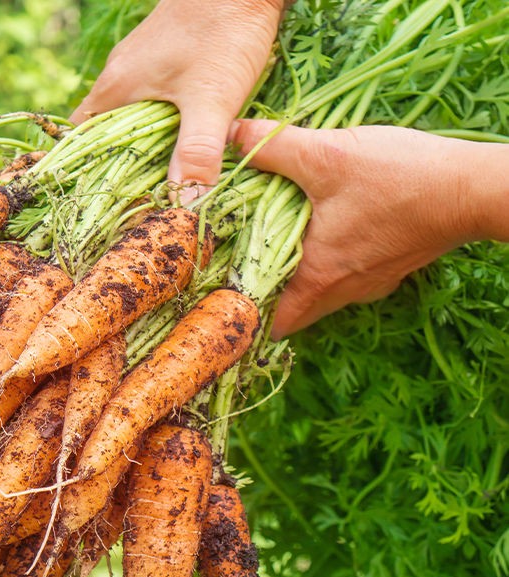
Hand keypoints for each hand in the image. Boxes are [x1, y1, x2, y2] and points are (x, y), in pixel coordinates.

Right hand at [71, 0, 283, 199]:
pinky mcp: (163, 57)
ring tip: (158, 181)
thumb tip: (183, 206)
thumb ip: (197, 152)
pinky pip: (148, 101)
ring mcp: (139, 65)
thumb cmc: (222, 31)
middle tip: (136, 204)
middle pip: (104, 134)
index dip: (86, 175)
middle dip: (118, 168)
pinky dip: (158, 125)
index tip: (102, 205)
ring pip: (128, 118)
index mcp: (113, 90)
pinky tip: (181, 138)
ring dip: (141, 147)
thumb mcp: (212, 98)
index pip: (79, 142)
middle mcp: (117, 77)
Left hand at [229, 119, 508, 337]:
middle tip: (239, 263)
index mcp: (318, 277)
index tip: (221, 293)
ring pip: (320, 291)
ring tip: (273, 243)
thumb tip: (232, 135)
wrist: (475, 188)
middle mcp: (343, 291)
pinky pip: (346, 274)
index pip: (270, 320)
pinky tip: (321, 229)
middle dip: (266, 291)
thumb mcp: (327, 155)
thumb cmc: (400, 179)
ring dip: (297, 273)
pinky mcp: (390, 266)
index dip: (244, 313)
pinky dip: (327, 260)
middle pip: (293, 308)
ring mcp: (370, 282)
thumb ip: (274, 146)